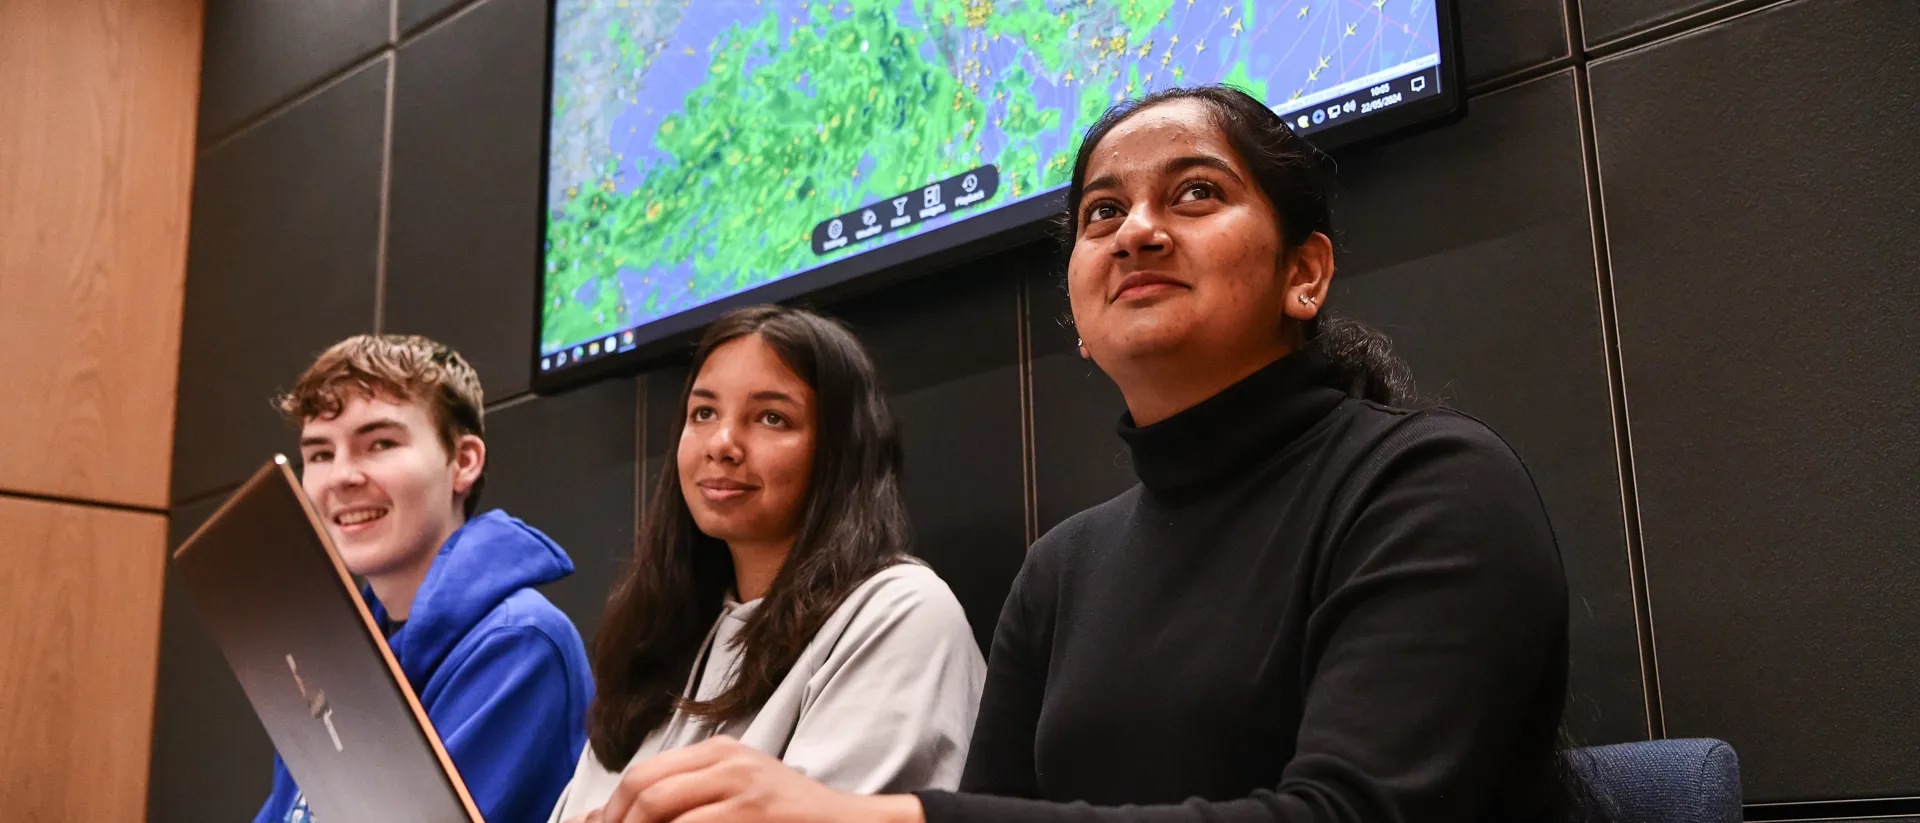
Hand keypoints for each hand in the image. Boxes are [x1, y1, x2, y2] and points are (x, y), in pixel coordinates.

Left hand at [595, 736, 922, 822]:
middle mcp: (727, 759)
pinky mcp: (753, 810)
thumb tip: (615, 818)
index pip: (643, 774)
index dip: (611, 811)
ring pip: (660, 806)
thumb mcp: (740, 795)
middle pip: (644, 786)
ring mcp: (741, 784)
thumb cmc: (790, 820)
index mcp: (719, 751)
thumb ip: (689, 801)